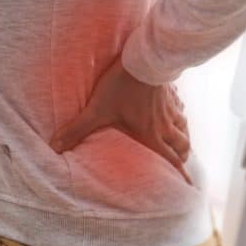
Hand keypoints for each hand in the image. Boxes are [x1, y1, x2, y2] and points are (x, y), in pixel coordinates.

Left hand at [50, 58, 192, 183]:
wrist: (145, 57)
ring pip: (184, 127)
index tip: (190, 188)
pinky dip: (180, 114)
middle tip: (179, 163)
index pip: (169, 160)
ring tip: (179, 142)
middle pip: (181, 146)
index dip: (180, 175)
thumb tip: (55, 146)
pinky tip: (175, 110)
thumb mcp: (97, 109)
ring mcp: (170, 107)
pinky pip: (180, 107)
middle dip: (181, 157)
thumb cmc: (122, 86)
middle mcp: (164, 124)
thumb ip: (77, 129)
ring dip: (183, 137)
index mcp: (150, 133)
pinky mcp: (170, 92)